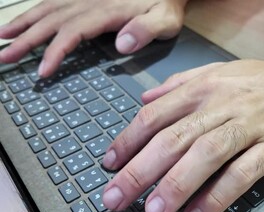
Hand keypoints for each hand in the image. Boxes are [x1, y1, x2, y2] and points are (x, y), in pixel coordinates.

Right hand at [0, 0, 187, 76]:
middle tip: (4, 56)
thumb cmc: (166, 5)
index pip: (73, 32)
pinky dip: (36, 9)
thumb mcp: (165, 20)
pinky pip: (55, 0)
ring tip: (2, 35)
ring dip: (23, 22)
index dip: (55, 51)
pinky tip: (26, 17)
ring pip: (47, 8)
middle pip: (51, 20)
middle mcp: (91, 1)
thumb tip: (122, 44)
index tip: (42, 70)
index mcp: (107, 11)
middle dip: (25, 39)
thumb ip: (146, 31)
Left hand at [101, 59, 263, 211]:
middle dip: (140, 171)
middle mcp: (222, 105)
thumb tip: (144, 99)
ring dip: (176, 185)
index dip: (128, 141)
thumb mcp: (217, 71)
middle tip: (116, 197)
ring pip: (206, 156)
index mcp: (204, 88)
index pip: (156, 115)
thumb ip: (178, 85)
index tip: (109, 164)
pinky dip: (218, 195)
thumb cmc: (262, 82)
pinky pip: (242, 174)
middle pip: (174, 139)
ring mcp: (249, 126)